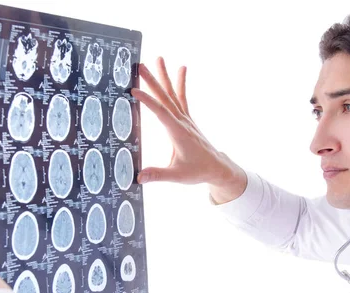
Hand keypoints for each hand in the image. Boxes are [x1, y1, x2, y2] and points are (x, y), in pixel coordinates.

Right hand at [133, 57, 245, 201]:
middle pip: (165, 98)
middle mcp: (182, 122)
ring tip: (159, 59)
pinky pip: (182, 98)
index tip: (134, 89)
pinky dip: (180, 83)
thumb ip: (157, 175)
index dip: (147, 101)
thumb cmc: (197, 171)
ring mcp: (185, 119)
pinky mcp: (186, 119)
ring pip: (173, 94)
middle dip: (153, 81)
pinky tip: (181, 68)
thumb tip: (139, 177)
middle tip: (141, 65)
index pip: (160, 113)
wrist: (215, 167)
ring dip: (165, 76)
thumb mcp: (177, 175)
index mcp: (177, 133)